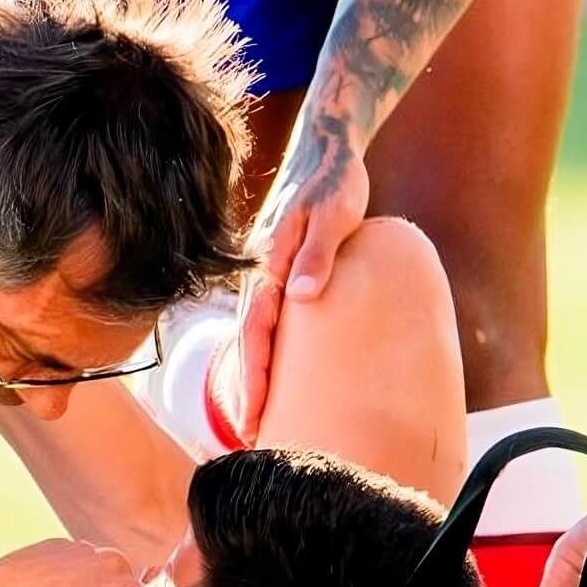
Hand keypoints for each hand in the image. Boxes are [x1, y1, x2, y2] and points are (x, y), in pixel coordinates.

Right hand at [233, 138, 368, 443]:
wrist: (330, 150)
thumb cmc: (336, 181)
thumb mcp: (333, 212)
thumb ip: (316, 253)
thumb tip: (302, 296)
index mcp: (269, 268)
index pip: (256, 332)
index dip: (253, 376)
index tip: (255, 414)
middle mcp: (264, 279)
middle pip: (251, 346)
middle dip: (251, 392)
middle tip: (255, 436)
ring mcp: (273, 281)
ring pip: (260, 341)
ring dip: (260, 380)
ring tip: (265, 422)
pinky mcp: (287, 280)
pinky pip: (276, 329)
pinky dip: (275, 358)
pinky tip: (285, 382)